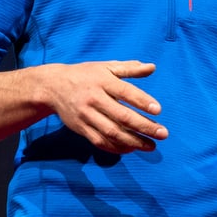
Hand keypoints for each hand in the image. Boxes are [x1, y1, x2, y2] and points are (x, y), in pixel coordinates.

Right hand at [41, 60, 166, 153]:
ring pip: (112, 132)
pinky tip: (131, 149)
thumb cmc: (85, 75)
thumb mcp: (106, 66)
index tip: (158, 110)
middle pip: (121, 116)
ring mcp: (86, 116)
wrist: (53, 87)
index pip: (125, 92)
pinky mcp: (80, 129)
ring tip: (150, 146)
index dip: (142, 101)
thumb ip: (129, 68)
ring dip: (133, 141)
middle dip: (143, 126)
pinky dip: (116, 148)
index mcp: (103, 81)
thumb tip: (152, 67)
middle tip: (163, 134)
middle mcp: (94, 99)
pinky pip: (100, 141)